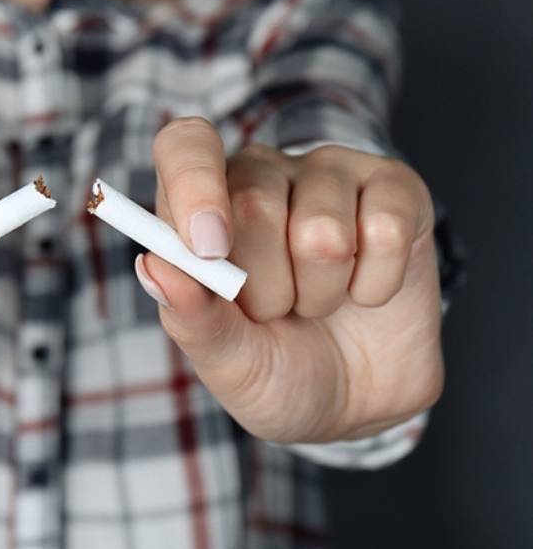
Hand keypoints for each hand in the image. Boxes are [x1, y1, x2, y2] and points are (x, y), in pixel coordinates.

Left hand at [137, 117, 443, 442]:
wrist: (354, 402)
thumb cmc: (274, 369)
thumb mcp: (225, 361)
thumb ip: (190, 316)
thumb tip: (153, 267)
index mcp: (201, 201)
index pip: (185, 146)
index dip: (194, 184)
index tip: (209, 249)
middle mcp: (263, 174)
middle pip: (252, 200)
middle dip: (264, 286)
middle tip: (274, 312)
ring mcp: (331, 175)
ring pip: (321, 228)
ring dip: (321, 293)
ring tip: (318, 304)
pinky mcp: (395, 190)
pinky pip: (384, 230)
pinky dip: (375, 286)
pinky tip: (367, 293)